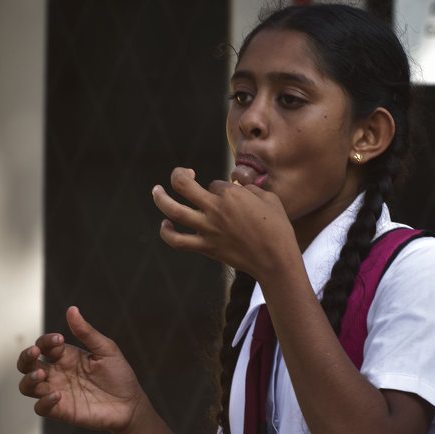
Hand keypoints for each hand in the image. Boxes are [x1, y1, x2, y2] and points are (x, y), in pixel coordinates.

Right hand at [16, 306, 145, 432]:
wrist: (130, 404)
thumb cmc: (119, 375)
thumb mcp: (106, 350)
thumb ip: (87, 332)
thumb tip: (72, 309)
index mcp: (66, 356)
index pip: (44, 345)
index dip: (46, 340)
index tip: (59, 339)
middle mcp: (57, 373)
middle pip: (27, 364)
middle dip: (25, 357)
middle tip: (34, 353)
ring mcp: (57, 392)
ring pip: (27, 386)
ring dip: (28, 379)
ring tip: (41, 375)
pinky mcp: (61, 410)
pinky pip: (41, 408)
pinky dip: (44, 402)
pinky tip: (57, 395)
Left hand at [152, 167, 296, 279]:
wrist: (275, 259)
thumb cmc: (277, 227)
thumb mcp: (270, 198)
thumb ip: (250, 188)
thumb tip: (238, 188)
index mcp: (231, 194)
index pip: (215, 184)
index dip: (222, 188)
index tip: (232, 198)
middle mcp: (215, 209)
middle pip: (183, 185)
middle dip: (178, 175)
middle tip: (183, 174)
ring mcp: (207, 229)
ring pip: (173, 210)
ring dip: (160, 198)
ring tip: (156, 191)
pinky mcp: (206, 247)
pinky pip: (177, 240)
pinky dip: (166, 232)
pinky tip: (165, 224)